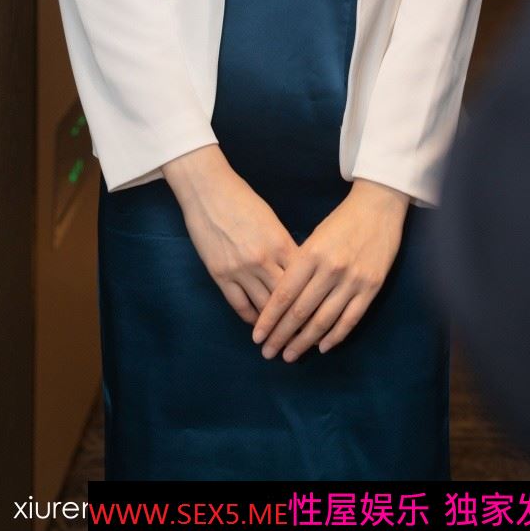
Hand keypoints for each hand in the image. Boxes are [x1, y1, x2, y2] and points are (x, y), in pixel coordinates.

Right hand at [163, 145, 297, 323]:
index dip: (313, 299)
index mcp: (280, 242)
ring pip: (264, 306)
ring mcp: (240, 269)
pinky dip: (251, 318)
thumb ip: (284, 245)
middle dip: (297, 320)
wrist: (208, 191)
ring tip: (284, 339)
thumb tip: (297, 269)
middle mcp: (263, 259)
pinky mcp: (220, 275)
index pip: (303, 279)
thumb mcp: (271, 220)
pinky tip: (259, 325)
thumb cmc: (242, 200)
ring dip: (275, 325)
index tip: (321, 314)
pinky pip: (239, 305)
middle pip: (286, 298)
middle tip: (307, 337)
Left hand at [250, 178, 407, 361]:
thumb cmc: (341, 220)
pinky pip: (350, 319)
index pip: (284, 294)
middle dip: (282, 335)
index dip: (269, 319)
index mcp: (311, 254)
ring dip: (305, 342)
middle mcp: (330, 269)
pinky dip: (335, 336)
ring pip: (324, 320)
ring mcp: (353, 280)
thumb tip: (282, 299)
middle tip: (269, 353)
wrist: (378, 206)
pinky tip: (321, 347)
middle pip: (301, 311)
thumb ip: (300, 266)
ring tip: (290, 355)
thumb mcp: (314, 237)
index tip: (257, 336)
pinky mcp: (371, 287)